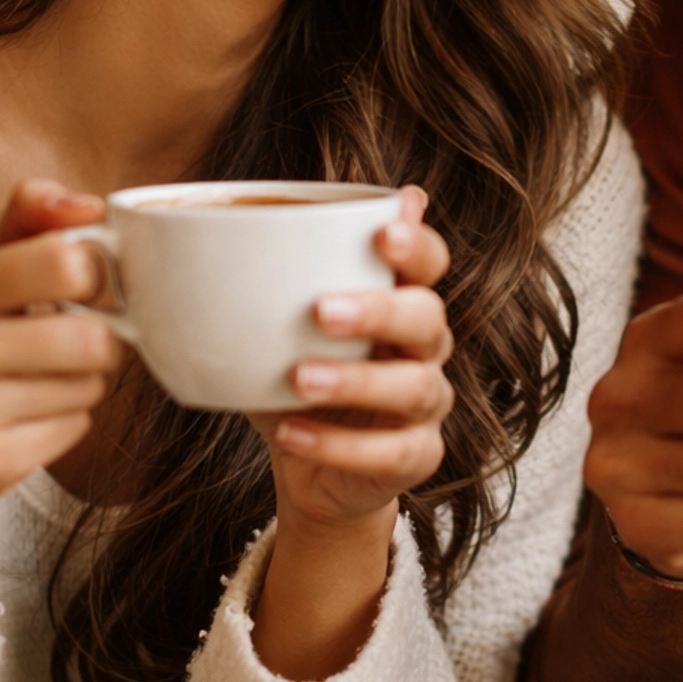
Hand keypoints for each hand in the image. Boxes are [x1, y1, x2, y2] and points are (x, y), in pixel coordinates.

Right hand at [0, 179, 121, 639]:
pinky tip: (26, 416)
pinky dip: (66, 422)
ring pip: (90, 386)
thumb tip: (90, 205)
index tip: (83, 283)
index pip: (67, 262)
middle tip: (76, 340)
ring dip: (84, 382)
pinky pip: (76, 430)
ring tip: (43, 379)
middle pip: (92, 338)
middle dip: (101, 340)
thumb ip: (30, 223)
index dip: (96, 272)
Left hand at [249, 188, 452, 681]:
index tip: (382, 232)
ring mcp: (427, 406)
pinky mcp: (417, 456)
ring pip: (415, 386)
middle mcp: (426, 348)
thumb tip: (253, 210)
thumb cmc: (297, 382)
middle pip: (428, 318)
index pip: (429, 262)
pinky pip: (392, 452)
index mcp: (401, 302)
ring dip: (357, 381)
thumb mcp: (282, 328)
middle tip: (321, 311)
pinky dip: (339, 445)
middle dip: (380, 310)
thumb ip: (280, 273)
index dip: (416, 244)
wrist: (310, 471)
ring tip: (299, 379)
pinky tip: (292, 433)